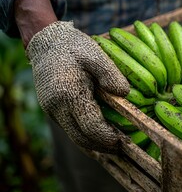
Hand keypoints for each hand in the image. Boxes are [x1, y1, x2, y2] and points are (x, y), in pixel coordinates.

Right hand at [26, 21, 129, 152]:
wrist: (46, 42)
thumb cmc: (74, 47)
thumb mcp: (96, 55)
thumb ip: (110, 74)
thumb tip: (124, 94)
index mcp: (68, 93)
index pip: (90, 126)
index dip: (107, 137)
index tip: (123, 141)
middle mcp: (56, 107)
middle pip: (81, 138)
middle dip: (102, 146)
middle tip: (123, 148)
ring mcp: (52, 111)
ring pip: (74, 137)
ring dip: (94, 145)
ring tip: (114, 148)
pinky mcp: (52, 111)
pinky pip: (70, 130)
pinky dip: (86, 137)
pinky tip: (100, 139)